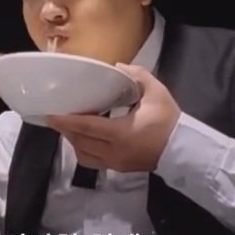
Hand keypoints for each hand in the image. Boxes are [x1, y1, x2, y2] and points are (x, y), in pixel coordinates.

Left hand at [45, 64, 180, 172]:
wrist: (184, 149)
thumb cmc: (169, 121)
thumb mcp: (156, 92)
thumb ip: (136, 76)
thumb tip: (117, 66)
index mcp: (121, 133)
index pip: (86, 127)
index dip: (67, 121)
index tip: (50, 115)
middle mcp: (114, 151)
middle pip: (80, 142)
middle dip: (66, 130)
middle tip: (56, 117)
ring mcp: (116, 163)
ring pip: (84, 155)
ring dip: (74, 141)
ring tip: (69, 127)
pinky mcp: (119, 168)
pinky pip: (93, 161)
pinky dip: (84, 150)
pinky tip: (84, 139)